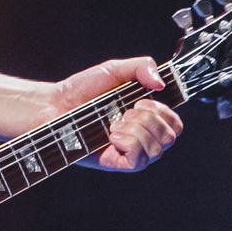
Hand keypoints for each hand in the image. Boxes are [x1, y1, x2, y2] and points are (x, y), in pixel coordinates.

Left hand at [39, 56, 182, 171]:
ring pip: (157, 150)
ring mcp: (130, 151)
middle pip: (170, 137)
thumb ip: (142, 66)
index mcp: (145, 116)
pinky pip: (138, 162)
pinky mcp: (117, 163)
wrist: (55, 105)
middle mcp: (141, 135)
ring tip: (114, 123)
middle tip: (125, 112)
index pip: (175, 124)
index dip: (166, 113)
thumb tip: (161, 83)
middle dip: (149, 120)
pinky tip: (112, 135)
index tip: (143, 102)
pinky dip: (129, 144)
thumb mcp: (114, 70)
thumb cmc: (82, 90)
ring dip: (136, 131)